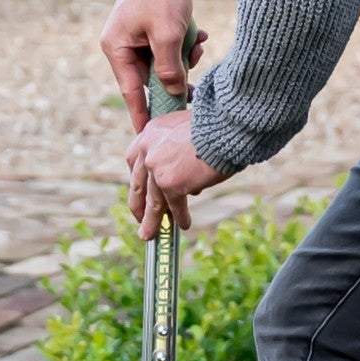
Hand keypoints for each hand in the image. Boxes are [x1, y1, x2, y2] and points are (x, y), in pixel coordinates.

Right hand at [100, 0, 200, 128]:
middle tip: (197, 87)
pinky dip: (183, 46)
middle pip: (150, 78)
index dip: (142, 116)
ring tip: (197, 45)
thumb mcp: (167, 36)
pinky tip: (198, 35)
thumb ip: (168, 69)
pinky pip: (168, 48)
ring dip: (183, 59)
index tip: (148, 138)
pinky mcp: (151, 28)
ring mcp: (136, 36)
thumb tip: (173, 94)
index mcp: (116, 48)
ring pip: (163, 64)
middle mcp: (122, 44)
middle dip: (176, 77)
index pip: (131, 92)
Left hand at [126, 109, 226, 231]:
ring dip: (151, 221)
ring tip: (150, 234)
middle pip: (138, 184)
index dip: (137, 179)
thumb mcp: (186, 129)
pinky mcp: (170, 184)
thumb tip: (185, 180)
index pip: (134, 159)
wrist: (225, 126)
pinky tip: (184, 225)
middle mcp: (148, 150)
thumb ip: (177, 150)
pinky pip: (174, 206)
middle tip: (139, 219)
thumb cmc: (214, 126)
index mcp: (150, 132)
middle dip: (138, 205)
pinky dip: (179, 217)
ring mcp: (157, 169)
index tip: (140, 191)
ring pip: (152, 201)